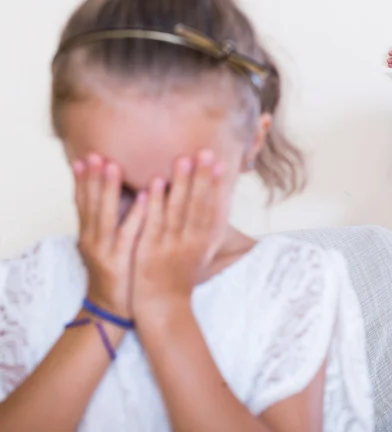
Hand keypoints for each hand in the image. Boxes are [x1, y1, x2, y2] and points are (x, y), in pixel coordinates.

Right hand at [74, 154, 147, 317]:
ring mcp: (105, 251)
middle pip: (90, 204)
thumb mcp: (108, 246)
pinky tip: (143, 197)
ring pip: (105, 215)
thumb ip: (113, 222)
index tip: (84, 158)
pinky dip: (135, 214)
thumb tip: (124, 195)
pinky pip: (128, 234)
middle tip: (95, 154)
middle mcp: (93, 241)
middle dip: (92, 178)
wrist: (114, 309)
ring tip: (113, 165)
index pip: (83, 203)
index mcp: (90, 236)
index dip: (82, 181)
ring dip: (108, 189)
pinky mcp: (120, 262)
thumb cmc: (118, 272)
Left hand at [131, 149, 228, 315]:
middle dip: (201, 178)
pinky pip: (153, 223)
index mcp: (205, 242)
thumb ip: (213, 227)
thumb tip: (223, 200)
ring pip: (177, 210)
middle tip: (204, 152)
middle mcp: (191, 242)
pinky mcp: (149, 249)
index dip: (216, 186)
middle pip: (198, 206)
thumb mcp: (204, 252)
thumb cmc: (183, 274)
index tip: (219, 164)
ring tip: (183, 159)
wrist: (162, 304)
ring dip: (181, 184)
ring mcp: (170, 246)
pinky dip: (155, 203)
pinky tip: (155, 184)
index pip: (213, 210)